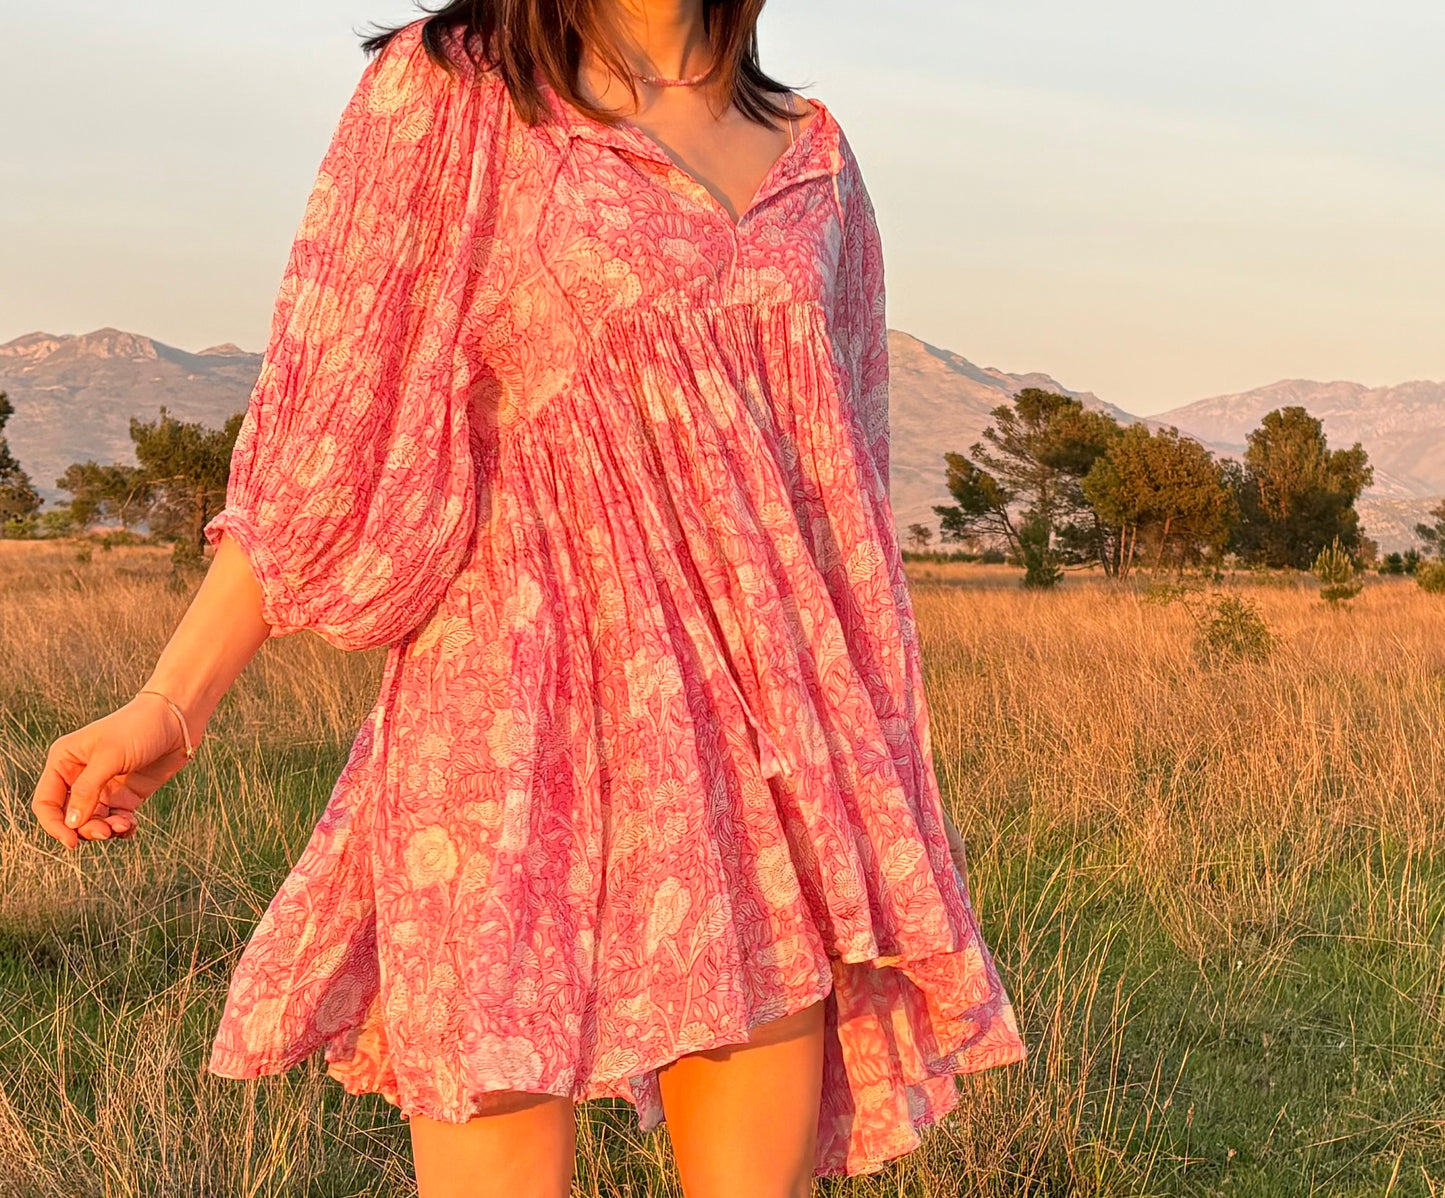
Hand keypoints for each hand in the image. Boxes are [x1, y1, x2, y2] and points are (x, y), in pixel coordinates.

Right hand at [31, 693, 195, 848]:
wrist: (177, 720)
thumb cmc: (139, 727)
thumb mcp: (110, 756)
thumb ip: (87, 790)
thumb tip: (70, 823)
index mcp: (64, 761)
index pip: (46, 802)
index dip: (54, 825)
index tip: (72, 842)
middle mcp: (78, 776)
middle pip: (69, 817)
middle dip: (85, 829)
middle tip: (106, 832)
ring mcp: (103, 787)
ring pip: (92, 822)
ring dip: (105, 830)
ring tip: (123, 825)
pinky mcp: (126, 795)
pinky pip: (115, 821)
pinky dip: (120, 828)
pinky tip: (131, 826)